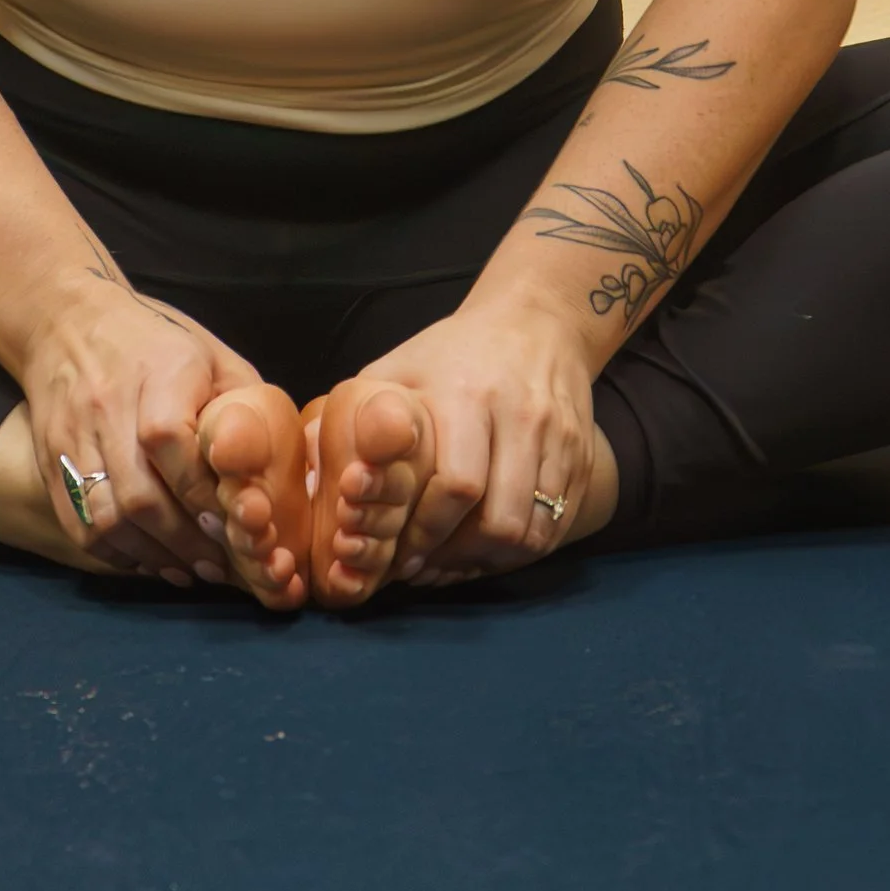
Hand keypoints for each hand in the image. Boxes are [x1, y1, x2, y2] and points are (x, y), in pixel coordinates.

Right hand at [17, 271, 265, 584]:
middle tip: (218, 566)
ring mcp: (72, 437)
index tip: (234, 524)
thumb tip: (274, 468)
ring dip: (152, 555)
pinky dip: (115, 552)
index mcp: (157, 373)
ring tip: (187, 569)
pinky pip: (79, 523)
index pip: (172, 446)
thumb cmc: (156, 341)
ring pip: (107, 518)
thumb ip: (243, 406)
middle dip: (185, 542)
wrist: (67, 320)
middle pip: (139, 495)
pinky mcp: (51, 460)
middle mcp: (108, 407)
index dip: (205, 496)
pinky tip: (147, 559)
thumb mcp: (212, 355)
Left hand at [310, 295, 600, 593]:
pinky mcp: (583, 456)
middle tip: (428, 569)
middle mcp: (521, 416)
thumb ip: (351, 420)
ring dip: (492, 561)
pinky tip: (490, 549)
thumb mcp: (396, 370)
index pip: (457, 485)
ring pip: (534, 531)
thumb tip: (305, 481)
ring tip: (456, 564)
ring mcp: (560, 438)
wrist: (537, 321)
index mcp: (468, 393)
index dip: (428, 532)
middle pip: (501, 519)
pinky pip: (559, 525)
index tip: (402, 555)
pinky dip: (524, 549)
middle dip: (459, 558)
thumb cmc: (452, 352)